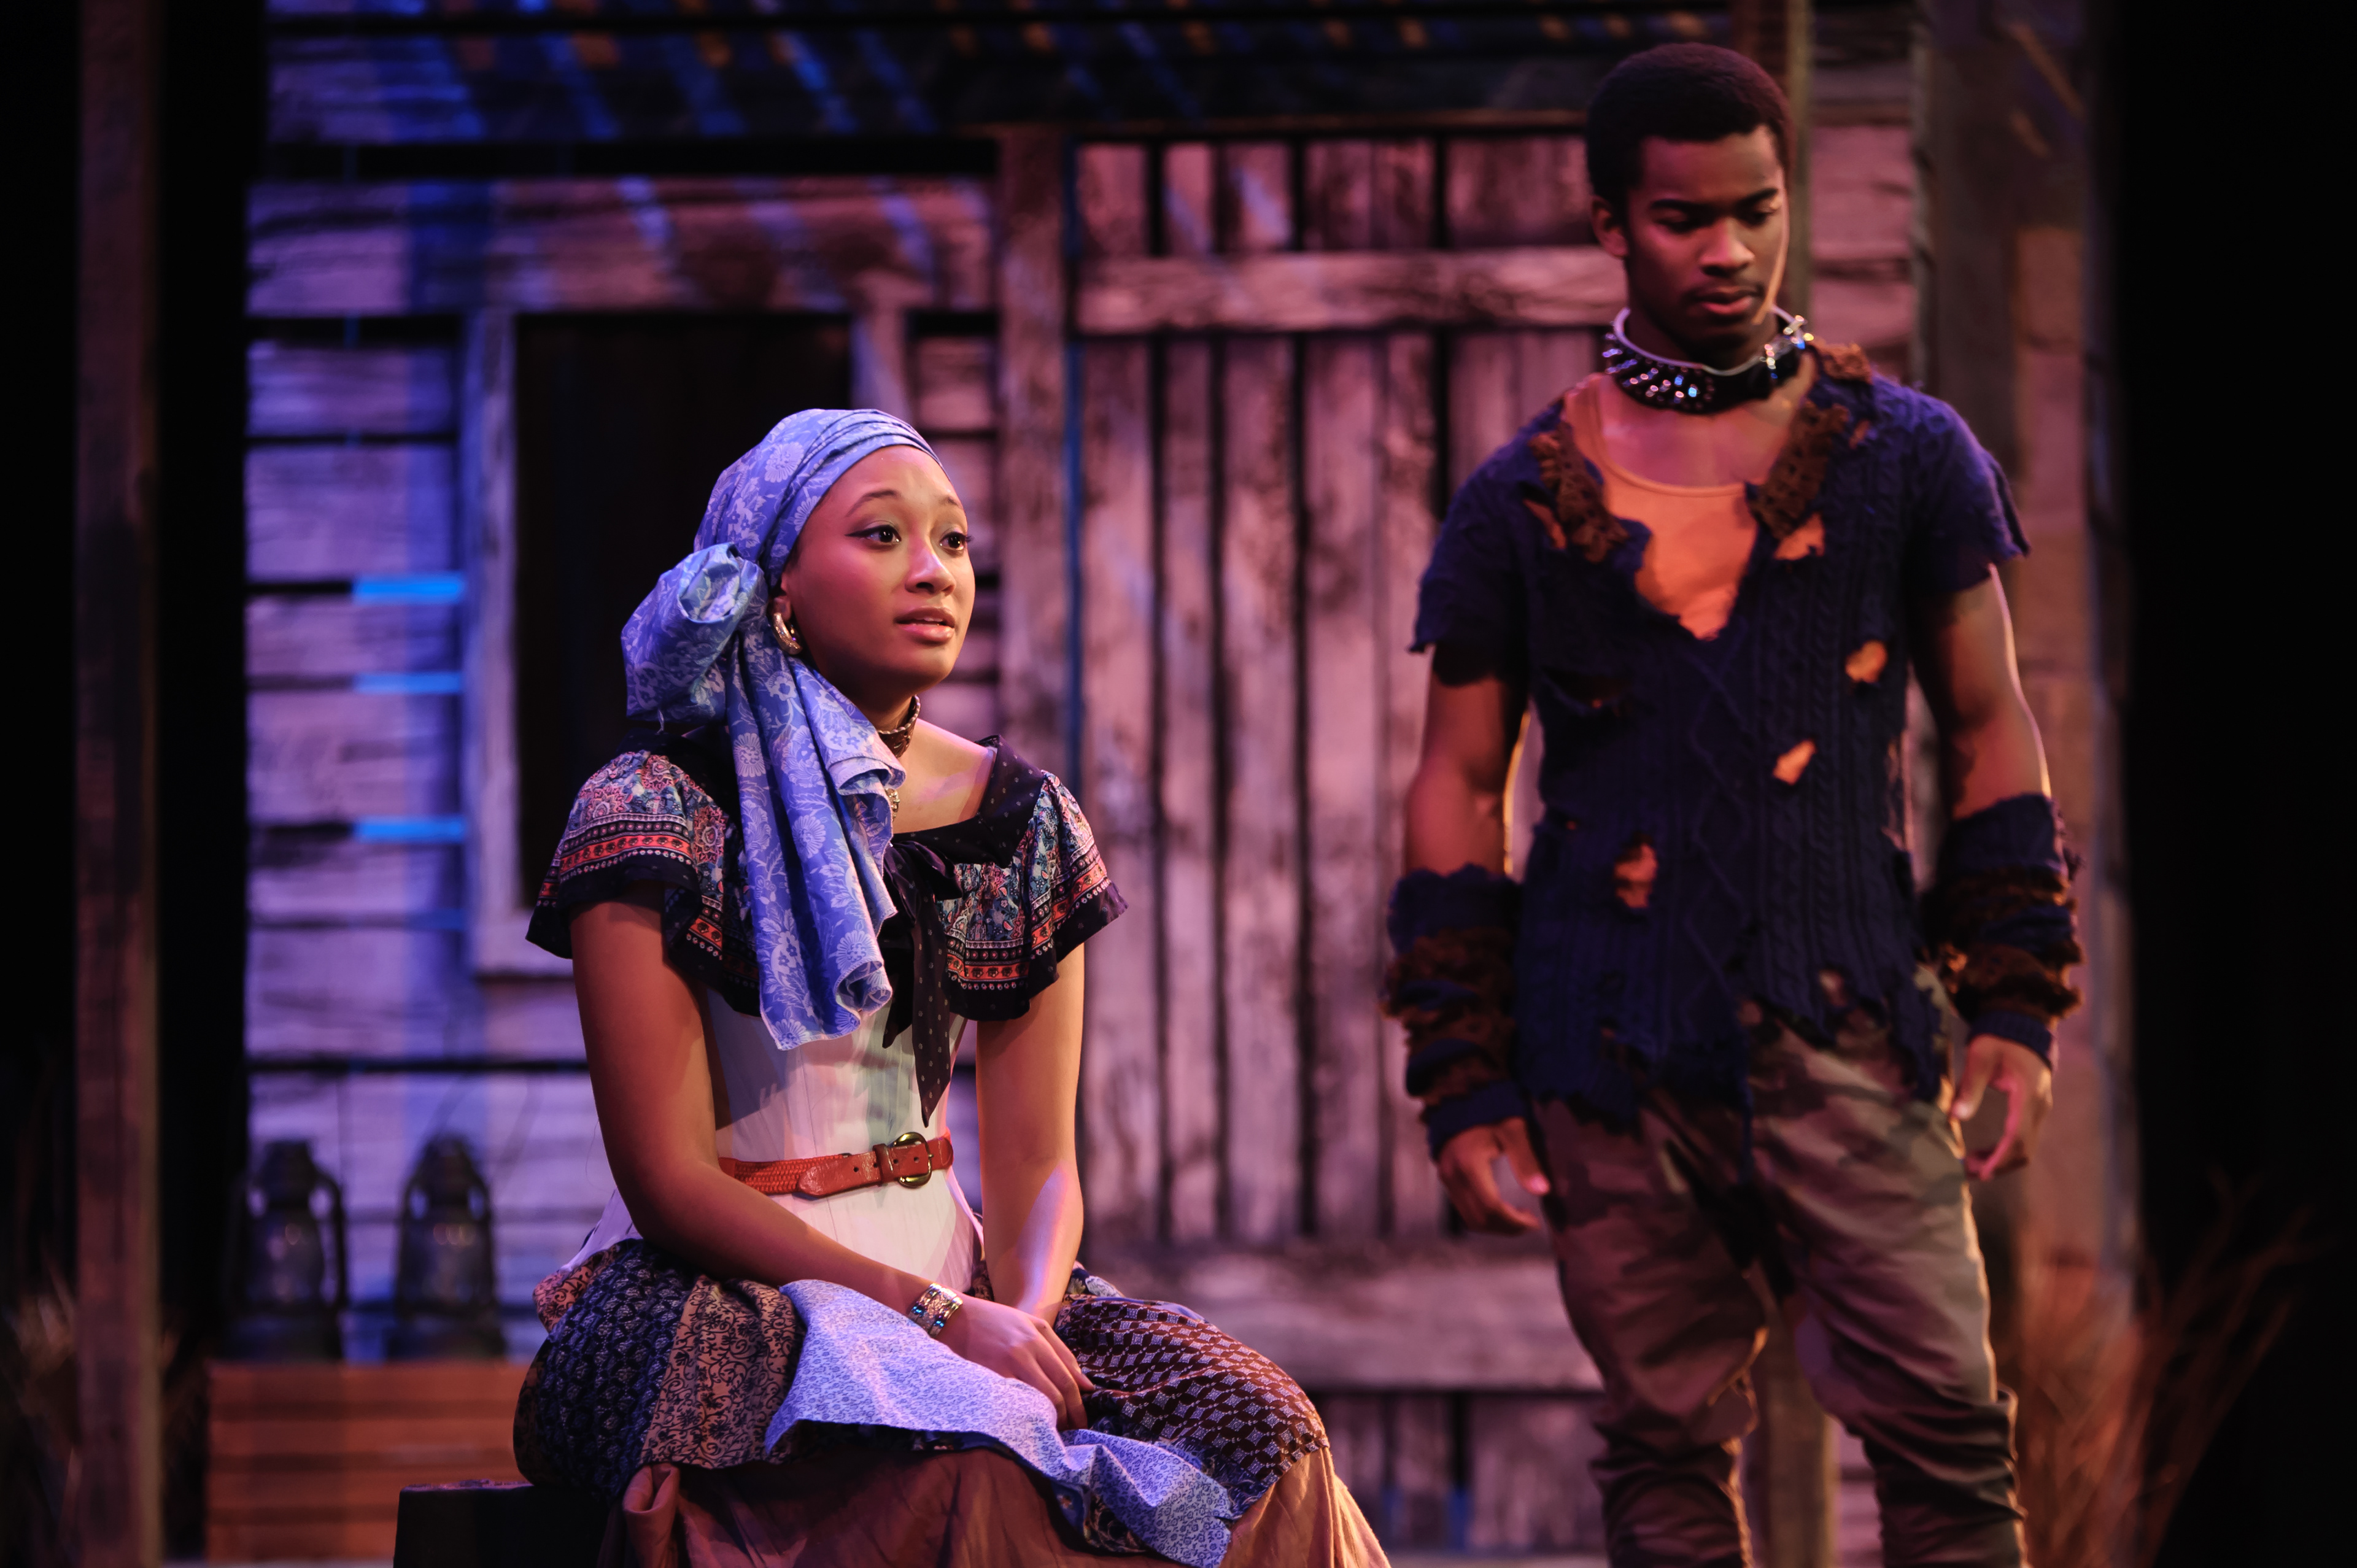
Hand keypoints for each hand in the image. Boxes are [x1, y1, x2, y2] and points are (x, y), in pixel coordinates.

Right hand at [938, 1294, 1095, 1428]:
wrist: (955, 1317)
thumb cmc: (995, 1319)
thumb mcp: (1032, 1324)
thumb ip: (1061, 1351)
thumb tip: (1086, 1384)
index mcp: (1038, 1338)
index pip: (1067, 1378)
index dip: (1078, 1404)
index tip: (1082, 1419)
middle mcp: (1025, 1352)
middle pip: (1056, 1393)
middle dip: (1068, 1416)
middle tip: (1072, 1430)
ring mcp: (1005, 1366)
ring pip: (1037, 1401)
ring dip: (1049, 1419)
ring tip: (1052, 1430)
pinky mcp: (988, 1377)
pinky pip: (1013, 1401)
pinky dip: (1025, 1414)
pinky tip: (1028, 1422)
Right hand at [1437, 1118, 1549, 1233]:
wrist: (1465, 1098)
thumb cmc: (1493, 1111)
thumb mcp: (1514, 1131)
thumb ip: (1527, 1161)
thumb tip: (1543, 1191)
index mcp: (1469, 1164)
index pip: (1491, 1207)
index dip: (1514, 1221)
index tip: (1534, 1222)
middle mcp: (1452, 1175)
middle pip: (1479, 1218)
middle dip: (1506, 1227)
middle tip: (1529, 1223)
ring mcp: (1446, 1179)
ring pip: (1470, 1218)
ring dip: (1495, 1225)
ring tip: (1518, 1219)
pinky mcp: (1447, 1179)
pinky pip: (1464, 1209)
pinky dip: (1484, 1216)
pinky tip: (1502, 1208)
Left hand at [1949, 1034, 2053, 1179]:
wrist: (2021, 1026)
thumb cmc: (1999, 1038)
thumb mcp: (1980, 1056)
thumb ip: (1970, 1086)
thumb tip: (1955, 1117)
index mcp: (2028, 1094)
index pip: (2017, 1136)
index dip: (1999, 1158)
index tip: (1980, 1172)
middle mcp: (2039, 1106)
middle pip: (2024, 1148)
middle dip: (1998, 1164)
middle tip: (1967, 1171)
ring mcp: (2039, 1109)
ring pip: (2025, 1147)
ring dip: (2001, 1160)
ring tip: (1970, 1164)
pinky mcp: (2033, 1110)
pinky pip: (2023, 1138)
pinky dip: (2005, 1150)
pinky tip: (1984, 1153)